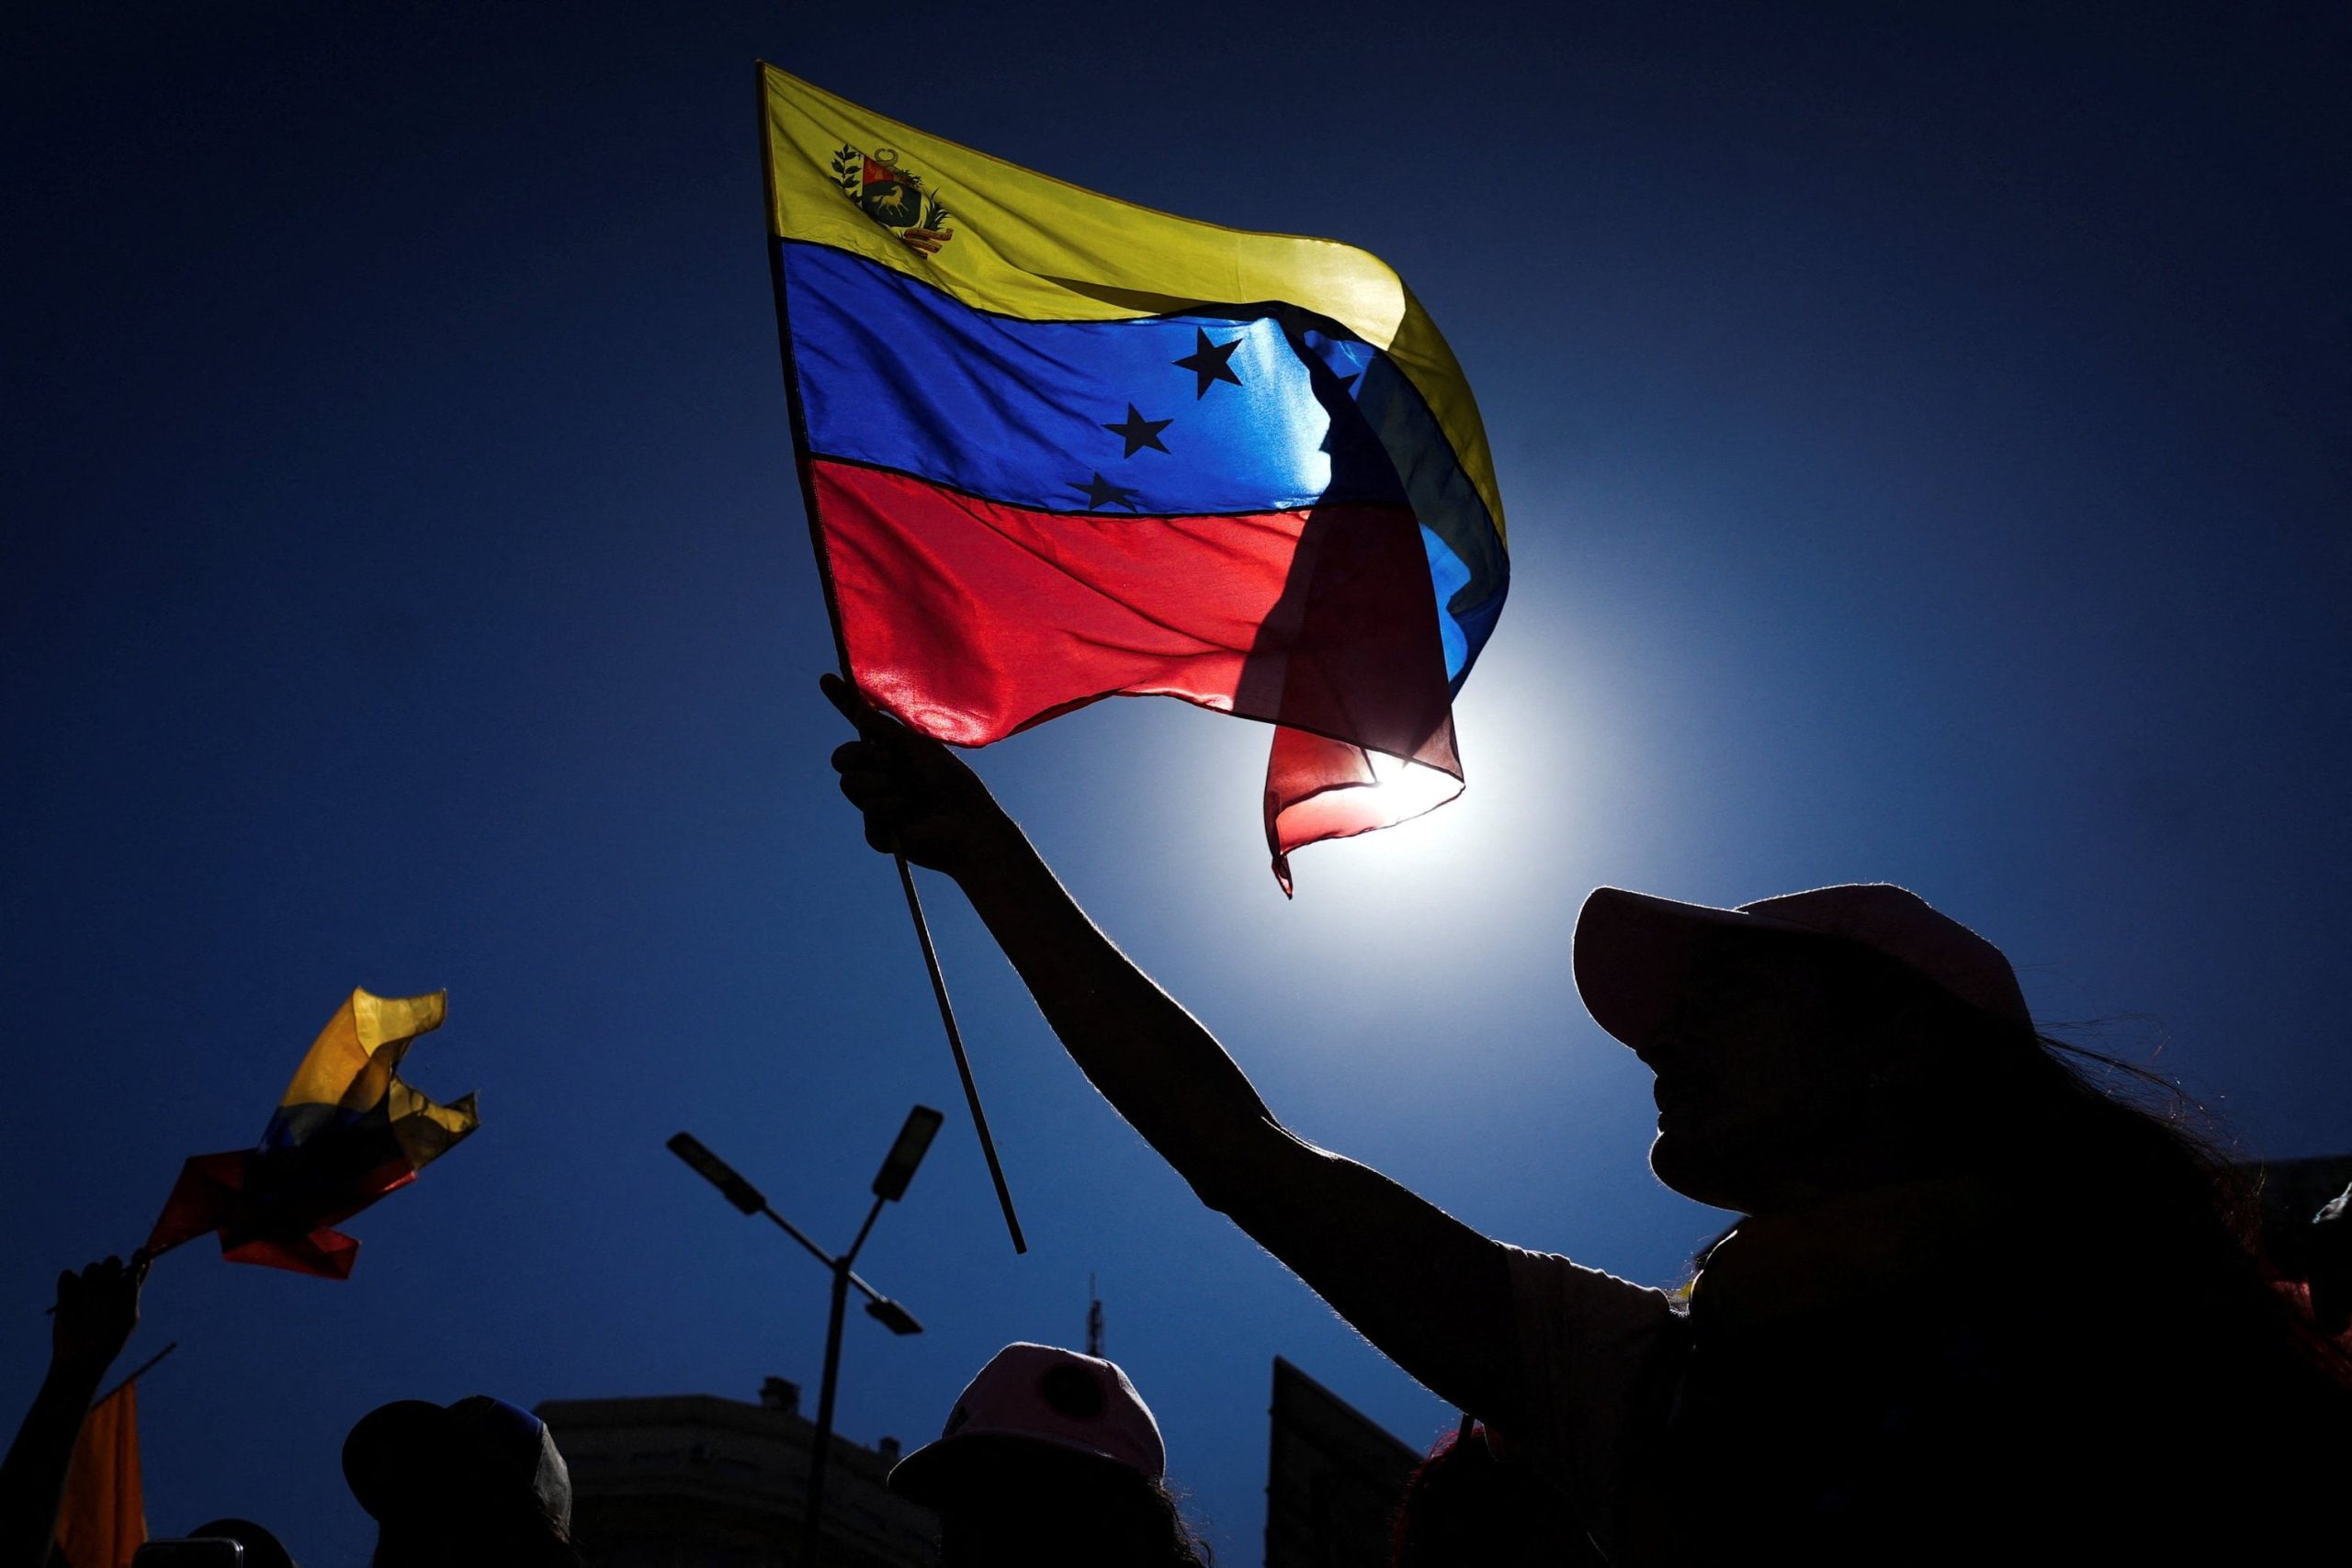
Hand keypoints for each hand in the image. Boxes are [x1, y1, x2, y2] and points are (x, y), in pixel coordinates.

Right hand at [51, 1256, 143, 1371]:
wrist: (80, 1359)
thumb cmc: (109, 1341)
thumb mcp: (126, 1318)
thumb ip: (131, 1291)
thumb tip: (139, 1264)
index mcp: (128, 1289)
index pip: (138, 1265)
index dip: (140, 1256)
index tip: (140, 1254)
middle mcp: (109, 1285)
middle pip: (113, 1261)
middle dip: (112, 1269)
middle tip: (109, 1285)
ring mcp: (87, 1287)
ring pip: (92, 1267)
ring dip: (93, 1283)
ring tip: (91, 1306)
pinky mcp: (66, 1292)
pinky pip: (68, 1275)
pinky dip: (70, 1285)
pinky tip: (72, 1302)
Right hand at [822, 674, 1008, 878]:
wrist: (967, 822)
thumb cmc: (951, 782)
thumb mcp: (920, 747)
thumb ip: (888, 730)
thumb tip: (861, 711)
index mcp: (891, 752)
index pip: (861, 725)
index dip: (843, 702)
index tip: (826, 678)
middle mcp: (879, 776)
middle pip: (842, 757)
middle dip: (861, 756)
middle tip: (890, 763)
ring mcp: (876, 803)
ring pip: (849, 783)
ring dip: (880, 783)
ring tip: (909, 793)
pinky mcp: (879, 832)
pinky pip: (868, 812)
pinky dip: (890, 809)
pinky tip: (909, 814)